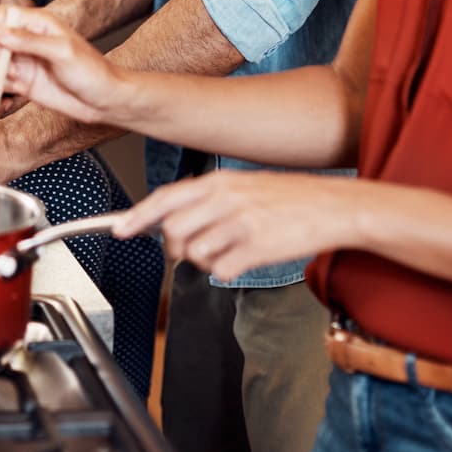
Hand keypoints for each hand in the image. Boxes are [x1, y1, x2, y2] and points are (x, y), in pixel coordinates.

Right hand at [0, 5, 126, 123]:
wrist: (103, 101)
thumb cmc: (92, 70)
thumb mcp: (61, 51)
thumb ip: (28, 41)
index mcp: (38, 23)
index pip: (2, 14)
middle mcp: (27, 40)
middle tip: (0, 62)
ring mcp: (24, 62)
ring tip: (7, 78)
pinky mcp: (23, 82)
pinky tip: (4, 91)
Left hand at [112, 169, 360, 281]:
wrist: (332, 206)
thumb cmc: (289, 198)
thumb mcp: (243, 186)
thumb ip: (209, 200)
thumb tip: (174, 223)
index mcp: (219, 180)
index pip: (165, 198)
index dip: (138, 216)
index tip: (119, 229)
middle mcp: (225, 198)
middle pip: (173, 230)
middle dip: (176, 247)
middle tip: (195, 249)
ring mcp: (240, 222)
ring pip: (195, 253)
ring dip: (205, 261)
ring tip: (229, 251)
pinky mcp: (256, 247)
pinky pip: (221, 270)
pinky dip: (227, 271)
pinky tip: (245, 259)